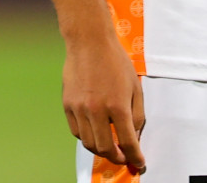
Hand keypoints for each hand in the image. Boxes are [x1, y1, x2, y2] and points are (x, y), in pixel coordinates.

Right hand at [62, 35, 144, 173]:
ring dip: (101, 150)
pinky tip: (94, 133)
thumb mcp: (136, 88)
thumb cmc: (116, 63)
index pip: (127, 142)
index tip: (139, 163)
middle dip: (117, 158)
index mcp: (117, 106)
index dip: (135, 157)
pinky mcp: (67, 104)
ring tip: (109, 147)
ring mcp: (79, 108)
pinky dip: (86, 138)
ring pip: (89, 143)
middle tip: (123, 157)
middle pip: (105, 148)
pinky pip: (76, 131)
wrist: (89, 42)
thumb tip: (134, 138)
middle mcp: (97, 110)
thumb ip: (137, 116)